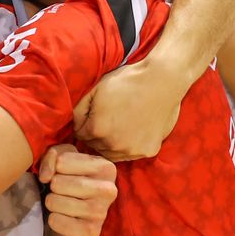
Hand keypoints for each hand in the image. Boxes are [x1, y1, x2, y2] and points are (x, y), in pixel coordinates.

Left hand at [37, 144, 118, 235]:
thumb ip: (54, 154)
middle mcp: (109, 189)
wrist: (76, 220)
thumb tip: (46, 176)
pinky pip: (56, 221)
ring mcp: (101, 213)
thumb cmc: (70, 183)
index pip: (62, 161)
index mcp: (106, 167)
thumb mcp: (63, 160)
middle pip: (58, 183)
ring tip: (62, 204)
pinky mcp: (91, 232)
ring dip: (51, 203)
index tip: (62, 174)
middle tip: (61, 192)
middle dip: (52, 187)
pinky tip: (64, 219)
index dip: (54, 168)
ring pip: (55, 202)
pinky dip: (53, 220)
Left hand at [75, 58, 194, 161]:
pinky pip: (131, 154)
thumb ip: (78, 109)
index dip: (86, 124)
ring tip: (120, 125)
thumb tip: (72, 125)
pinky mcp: (147, 151)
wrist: (162, 81)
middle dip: (98, 135)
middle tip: (109, 119)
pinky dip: (130, 146)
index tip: (94, 115)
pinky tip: (135, 129)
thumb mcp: (95, 90)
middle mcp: (113, 145)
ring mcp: (131, 150)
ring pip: (112, 154)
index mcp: (96, 129)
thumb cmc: (127, 82)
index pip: (80, 135)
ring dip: (112, 143)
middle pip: (95, 146)